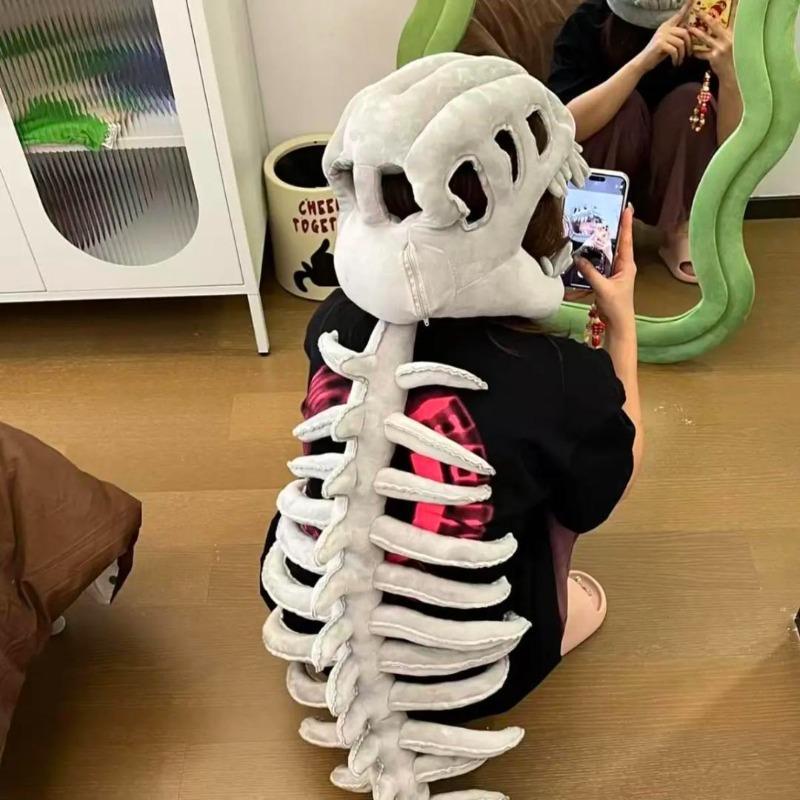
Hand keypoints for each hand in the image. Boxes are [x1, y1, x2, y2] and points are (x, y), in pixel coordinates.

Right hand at [576, 205, 636, 330]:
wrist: (618, 324)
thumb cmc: (617, 307)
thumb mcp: (603, 288)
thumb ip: (590, 273)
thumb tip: (579, 259)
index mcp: (626, 265)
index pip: (626, 240)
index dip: (626, 223)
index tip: (627, 207)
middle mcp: (622, 265)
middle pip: (616, 243)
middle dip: (611, 229)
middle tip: (605, 213)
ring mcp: (614, 272)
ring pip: (606, 254)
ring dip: (599, 244)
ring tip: (592, 230)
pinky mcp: (605, 279)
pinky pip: (598, 265)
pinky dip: (592, 259)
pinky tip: (584, 254)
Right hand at [634, 2, 692, 70]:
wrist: (642, 63)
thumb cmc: (657, 53)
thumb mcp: (668, 42)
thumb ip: (676, 35)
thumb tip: (689, 31)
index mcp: (667, 25)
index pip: (679, 14)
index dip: (687, 5)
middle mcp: (664, 28)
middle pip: (685, 32)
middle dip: (689, 45)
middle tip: (688, 54)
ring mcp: (662, 35)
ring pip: (681, 42)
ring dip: (682, 54)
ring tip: (680, 60)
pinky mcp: (660, 44)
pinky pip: (675, 50)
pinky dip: (676, 58)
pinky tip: (675, 63)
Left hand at [690, 11, 734, 81]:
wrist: (734, 73)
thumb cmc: (735, 57)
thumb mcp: (735, 43)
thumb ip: (728, 35)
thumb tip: (720, 25)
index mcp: (735, 33)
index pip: (734, 17)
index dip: (732, 8)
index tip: (731, 0)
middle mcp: (729, 38)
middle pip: (715, 25)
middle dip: (706, 18)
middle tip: (698, 12)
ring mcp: (721, 48)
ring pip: (706, 38)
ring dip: (696, 33)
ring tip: (689, 29)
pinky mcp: (714, 57)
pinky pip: (702, 53)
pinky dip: (696, 51)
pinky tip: (691, 50)